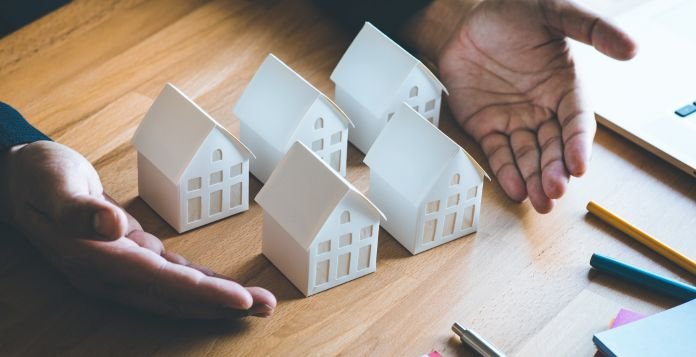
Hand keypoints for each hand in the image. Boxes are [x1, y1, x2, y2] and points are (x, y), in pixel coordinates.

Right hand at [1, 141, 275, 318]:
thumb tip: (111, 226)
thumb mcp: (51, 182)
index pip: (157, 281)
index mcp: (93, 258)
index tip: (239, 298)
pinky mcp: (130, 257)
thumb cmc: (37, 175)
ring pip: (176, 290)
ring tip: (258, 303)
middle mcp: (110, 272)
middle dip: (221, 304)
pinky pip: (171, 276)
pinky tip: (225, 288)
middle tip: (266, 307)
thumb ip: (76, 208)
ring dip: (217, 298)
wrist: (21, 179)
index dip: (199, 292)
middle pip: (174, 295)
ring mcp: (120, 268)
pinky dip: (200, 283)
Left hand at [438, 0, 635, 211]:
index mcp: (565, 87)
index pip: (577, 122)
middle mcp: (543, 109)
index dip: (579, 144)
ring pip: (528, 156)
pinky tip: (515, 189)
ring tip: (540, 200)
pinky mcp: (487, 127)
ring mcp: (515, 120)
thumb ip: (591, 28)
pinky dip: (506, 172)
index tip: (579, 165)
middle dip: (555, 170)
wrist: (466, 19)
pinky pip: (498, 153)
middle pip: (554, 147)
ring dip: (534, 179)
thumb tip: (631, 48)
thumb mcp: (554, 12)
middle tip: (555, 191)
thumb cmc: (514, 12)